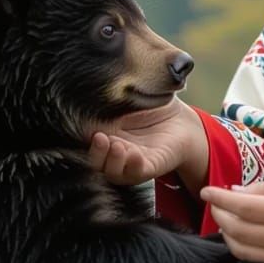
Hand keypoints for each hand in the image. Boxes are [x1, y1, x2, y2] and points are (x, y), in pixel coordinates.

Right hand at [87, 98, 207, 186]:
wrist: (180, 119)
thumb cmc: (152, 106)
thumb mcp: (131, 98)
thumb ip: (114, 99)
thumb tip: (93, 90)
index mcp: (105, 134)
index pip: (86, 140)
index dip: (82, 136)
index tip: (84, 125)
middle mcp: (113, 151)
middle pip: (95, 160)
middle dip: (96, 152)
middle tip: (99, 137)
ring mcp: (130, 161)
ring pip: (112, 171)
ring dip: (112, 161)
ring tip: (117, 146)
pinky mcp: (150, 166)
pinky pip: (137, 172)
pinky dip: (133, 167)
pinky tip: (134, 155)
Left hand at [199, 180, 263, 262]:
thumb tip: (237, 192)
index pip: (244, 206)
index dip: (221, 198)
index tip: (207, 190)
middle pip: (238, 230)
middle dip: (220, 215)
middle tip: (217, 203)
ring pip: (242, 251)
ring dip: (228, 235)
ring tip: (228, 220)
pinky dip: (245, 251)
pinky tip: (245, 238)